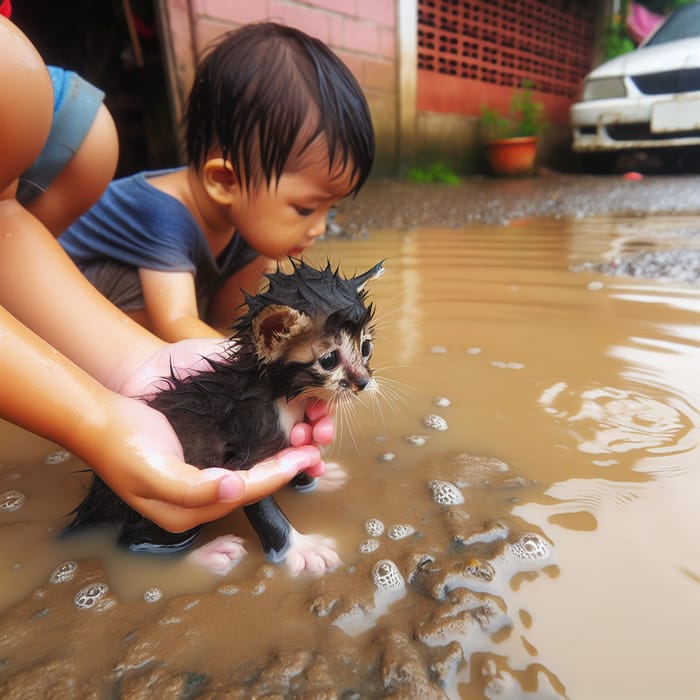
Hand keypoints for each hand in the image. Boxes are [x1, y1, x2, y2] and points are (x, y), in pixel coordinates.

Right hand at [83, 394, 326, 532]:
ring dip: (277, 463)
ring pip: (249, 476)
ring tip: (304, 446)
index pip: (244, 494)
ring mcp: (199, 484)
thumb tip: (234, 488)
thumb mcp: (153, 471)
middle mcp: (198, 503)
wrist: (101, 420)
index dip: (276, 476)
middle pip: (252, 488)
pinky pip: (238, 462)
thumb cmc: (123, 446)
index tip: (304, 458)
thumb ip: (193, 488)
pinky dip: (261, 453)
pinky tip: (277, 440)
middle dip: (284, 471)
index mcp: (187, 513)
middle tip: (315, 452)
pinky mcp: (199, 464)